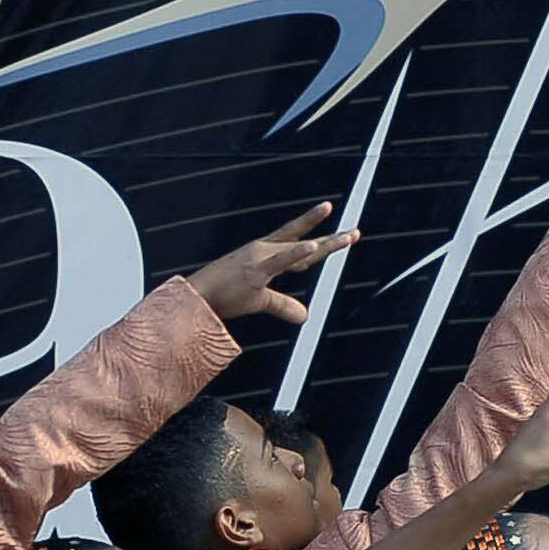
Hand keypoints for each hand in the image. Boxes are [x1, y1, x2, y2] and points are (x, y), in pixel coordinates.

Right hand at [187, 203, 357, 324]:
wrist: (193, 298)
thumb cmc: (220, 297)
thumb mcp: (257, 301)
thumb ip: (283, 306)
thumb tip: (306, 317)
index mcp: (265, 256)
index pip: (299, 247)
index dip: (322, 243)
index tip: (344, 234)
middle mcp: (265, 252)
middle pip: (305, 245)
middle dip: (331, 239)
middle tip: (355, 233)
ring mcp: (260, 259)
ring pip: (299, 250)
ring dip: (325, 244)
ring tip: (347, 237)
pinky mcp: (253, 272)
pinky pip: (279, 261)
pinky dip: (296, 253)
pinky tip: (312, 245)